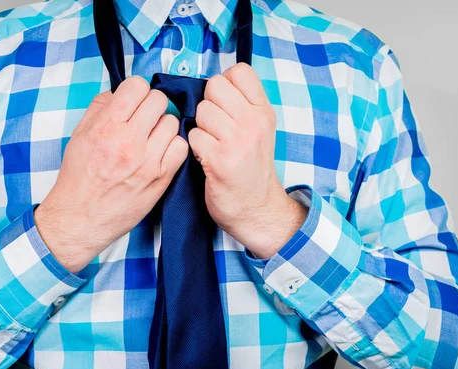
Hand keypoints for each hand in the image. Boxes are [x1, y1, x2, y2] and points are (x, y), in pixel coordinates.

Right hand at [35, 77, 186, 272]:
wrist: (81, 218)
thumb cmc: (78, 177)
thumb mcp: (79, 135)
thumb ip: (100, 108)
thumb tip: (121, 92)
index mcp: (106, 127)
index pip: (137, 86)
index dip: (137, 90)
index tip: (134, 99)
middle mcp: (128, 141)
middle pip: (159, 100)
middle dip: (151, 105)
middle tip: (145, 118)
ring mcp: (147, 160)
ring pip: (172, 122)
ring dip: (162, 126)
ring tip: (151, 137)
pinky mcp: (161, 178)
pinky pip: (181, 147)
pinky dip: (173, 146)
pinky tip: (161, 152)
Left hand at [189, 63, 306, 258]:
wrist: (256, 207)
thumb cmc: (250, 167)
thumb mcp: (258, 130)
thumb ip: (242, 104)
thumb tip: (213, 84)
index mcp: (264, 111)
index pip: (239, 71)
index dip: (224, 83)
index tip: (224, 104)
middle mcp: (254, 122)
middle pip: (215, 86)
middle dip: (208, 104)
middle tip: (215, 127)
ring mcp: (238, 140)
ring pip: (202, 110)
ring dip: (200, 127)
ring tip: (212, 144)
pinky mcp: (220, 159)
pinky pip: (194, 136)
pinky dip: (195, 147)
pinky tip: (206, 158)